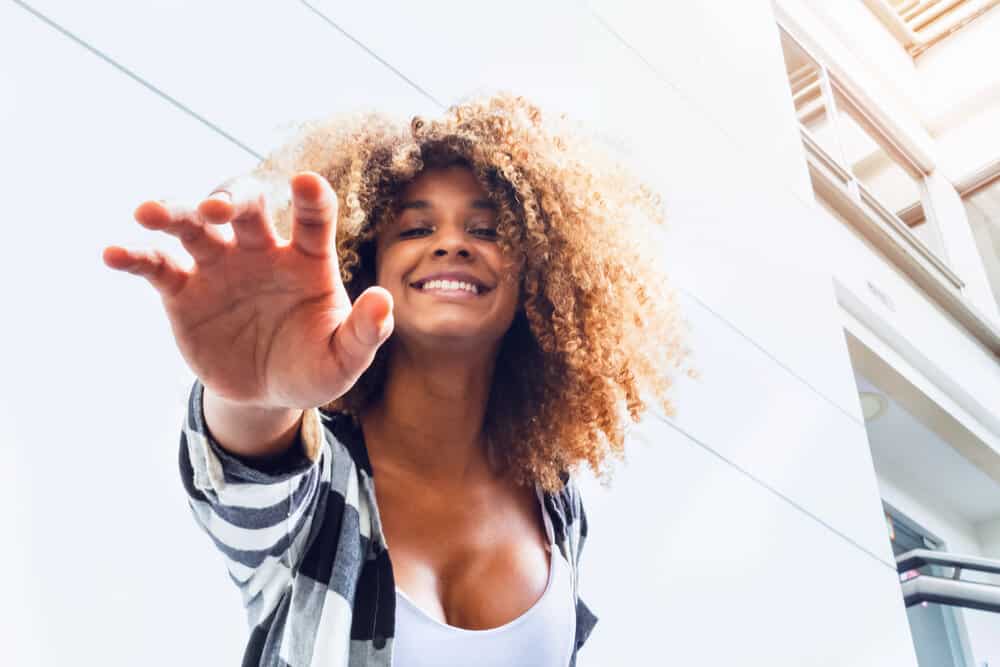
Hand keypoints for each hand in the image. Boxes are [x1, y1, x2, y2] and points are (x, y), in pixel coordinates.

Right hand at [103, 171, 392, 409]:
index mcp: (308, 259)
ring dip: (173, 212)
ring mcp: (220, 266)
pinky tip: (112, 254)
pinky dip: (134, 257)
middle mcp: (261, 250)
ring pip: (194, 226)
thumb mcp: (343, 359)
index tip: (308, 182)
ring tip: (148, 212)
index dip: (312, 198)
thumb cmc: (313, 367)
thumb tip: (384, 302)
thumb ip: (365, 332)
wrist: (267, 394)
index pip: (313, 217)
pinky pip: (156, 266)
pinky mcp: (183, 290)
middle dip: (230, 201)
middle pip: (245, 208)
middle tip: (217, 211)